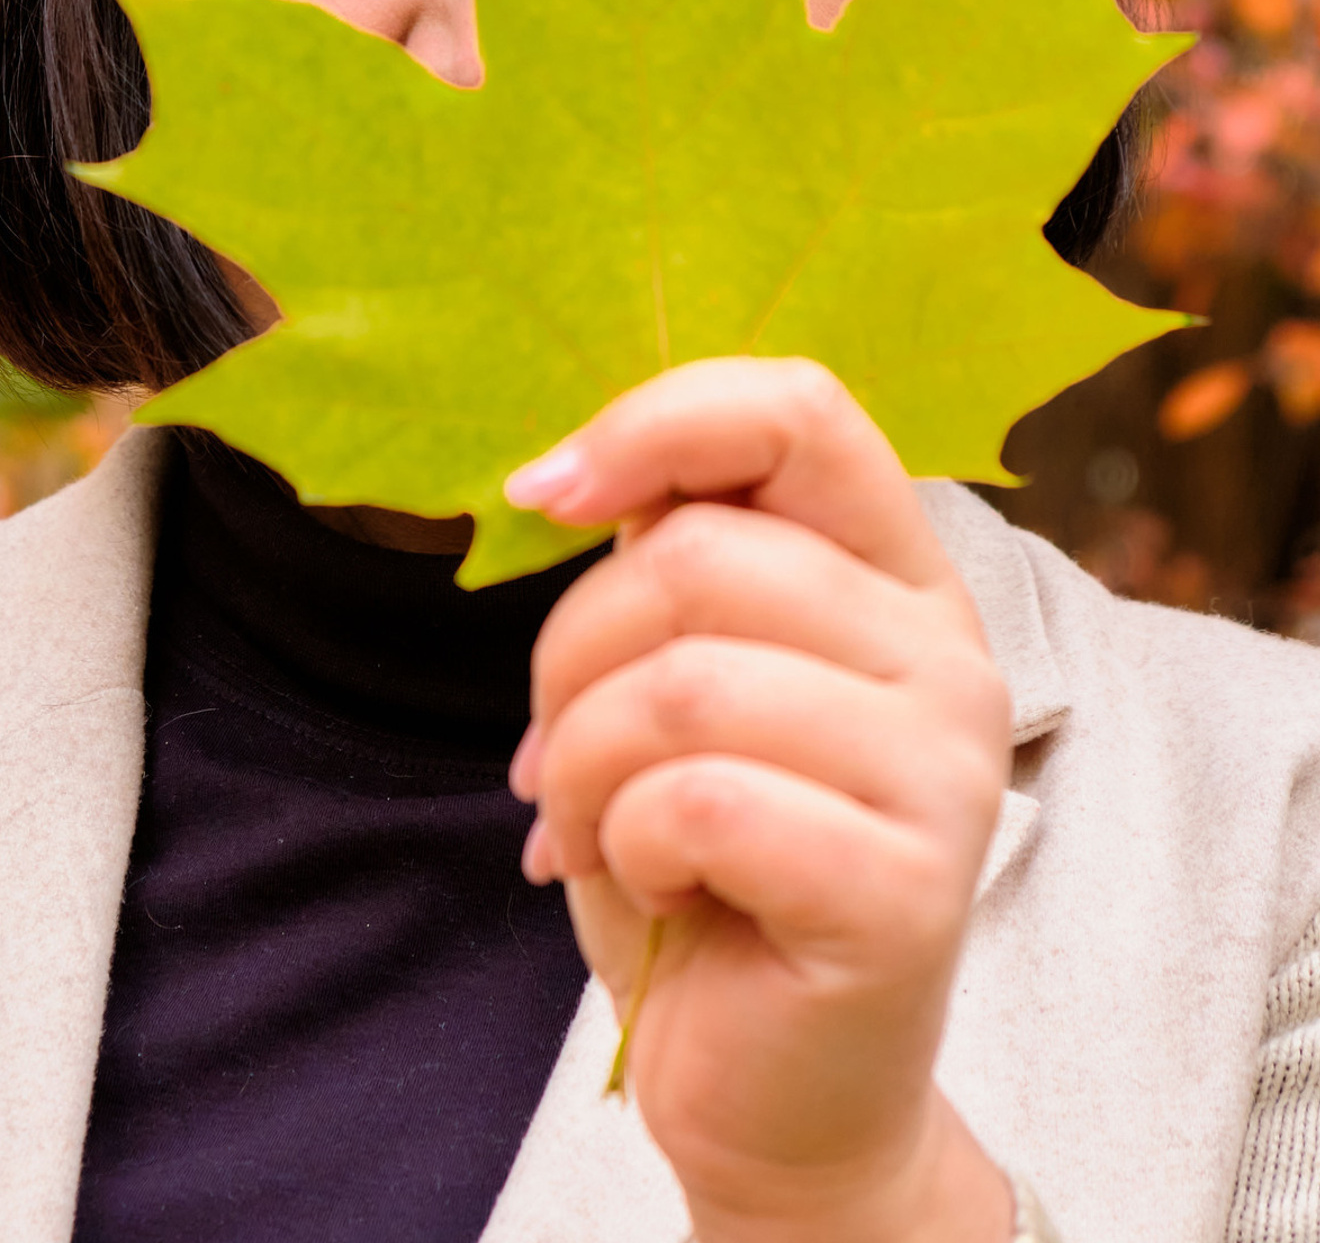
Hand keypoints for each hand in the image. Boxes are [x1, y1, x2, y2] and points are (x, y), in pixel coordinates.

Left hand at [505, 358, 1015, 1242]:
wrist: (772, 1082)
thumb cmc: (703, 861)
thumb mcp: (669, 679)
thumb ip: (662, 567)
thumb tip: (559, 476)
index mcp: (892, 572)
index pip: (796, 411)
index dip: (651, 425)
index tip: (546, 494)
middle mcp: (946, 653)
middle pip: (696, 556)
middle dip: (569, 656)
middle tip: (556, 751)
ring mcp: (945, 772)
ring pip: (683, 681)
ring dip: (580, 760)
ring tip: (587, 822)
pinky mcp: (910, 892)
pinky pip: (697, 802)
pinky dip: (625, 840)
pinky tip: (650, 880)